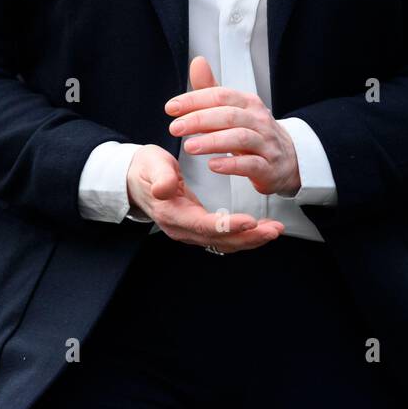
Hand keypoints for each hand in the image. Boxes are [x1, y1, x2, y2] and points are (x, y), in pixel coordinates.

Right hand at [126, 143, 283, 251]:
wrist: (133, 180)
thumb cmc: (145, 170)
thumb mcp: (150, 165)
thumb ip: (160, 177)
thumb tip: (165, 190)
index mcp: (172, 214)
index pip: (204, 225)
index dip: (228, 225)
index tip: (250, 221)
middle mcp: (182, 229)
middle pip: (219, 240)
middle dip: (249, 237)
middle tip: (274, 230)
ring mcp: (190, 231)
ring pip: (224, 242)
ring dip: (250, 239)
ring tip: (274, 230)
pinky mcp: (197, 228)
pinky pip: (223, 237)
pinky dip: (243, 236)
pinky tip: (260, 229)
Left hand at [164, 55, 301, 196]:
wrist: (288, 159)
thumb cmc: (255, 132)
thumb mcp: (234, 109)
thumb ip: (212, 89)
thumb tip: (197, 62)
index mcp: (248, 103)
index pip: (220, 96)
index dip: (194, 100)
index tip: (171, 107)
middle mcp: (258, 120)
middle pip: (228, 116)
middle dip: (199, 120)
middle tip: (175, 127)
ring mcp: (266, 144)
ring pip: (240, 138)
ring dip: (212, 142)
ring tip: (189, 146)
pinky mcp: (268, 167)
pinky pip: (250, 164)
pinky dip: (231, 164)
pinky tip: (213, 165)